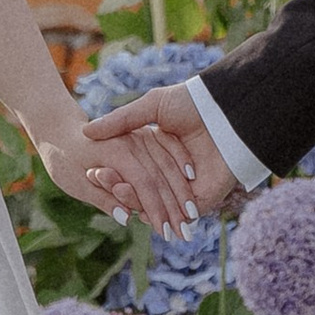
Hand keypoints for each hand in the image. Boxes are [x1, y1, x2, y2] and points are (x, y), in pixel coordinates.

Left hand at [34, 114, 193, 228]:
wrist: (58, 129)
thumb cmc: (62, 159)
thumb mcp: (75, 183)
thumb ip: (102, 198)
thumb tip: (128, 218)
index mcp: (116, 152)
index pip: (144, 184)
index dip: (157, 210)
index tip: (167, 232)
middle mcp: (131, 141)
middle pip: (161, 177)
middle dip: (175, 207)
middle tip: (186, 233)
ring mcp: (139, 136)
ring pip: (167, 164)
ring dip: (181, 190)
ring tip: (193, 215)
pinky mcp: (142, 135)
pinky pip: (167, 148)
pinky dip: (180, 162)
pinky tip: (191, 177)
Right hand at [80, 81, 235, 222]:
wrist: (227, 111)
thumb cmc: (193, 103)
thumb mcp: (152, 106)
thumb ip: (121, 121)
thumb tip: (87, 132)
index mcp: (163, 153)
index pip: (133, 170)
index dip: (112, 170)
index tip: (91, 168)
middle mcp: (173, 174)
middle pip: (140, 189)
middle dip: (116, 185)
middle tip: (93, 178)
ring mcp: (187, 190)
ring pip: (153, 203)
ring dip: (129, 197)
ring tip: (111, 186)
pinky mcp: (201, 201)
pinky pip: (172, 210)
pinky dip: (151, 206)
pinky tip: (132, 196)